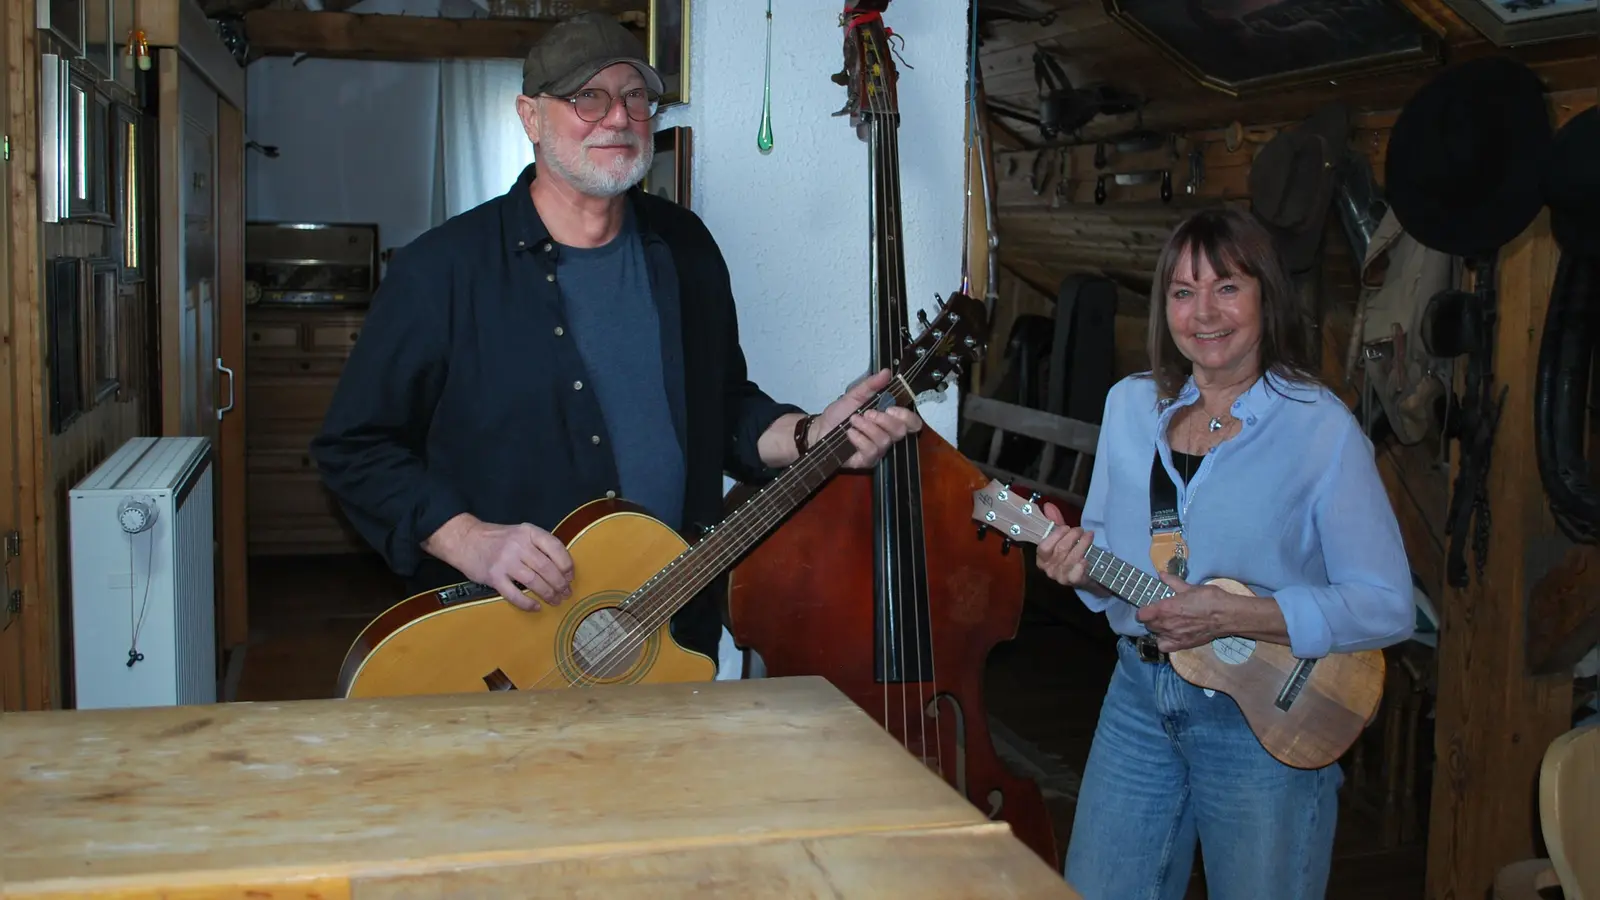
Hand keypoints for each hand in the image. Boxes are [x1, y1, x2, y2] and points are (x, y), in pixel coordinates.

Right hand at [452, 519, 574, 611]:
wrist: (465, 539)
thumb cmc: (497, 539)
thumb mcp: (520, 533)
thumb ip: (538, 546)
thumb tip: (562, 569)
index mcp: (528, 532)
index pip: (555, 547)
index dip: (567, 564)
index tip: (570, 576)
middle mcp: (518, 545)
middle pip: (546, 567)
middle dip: (560, 583)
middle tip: (566, 593)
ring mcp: (505, 561)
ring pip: (533, 581)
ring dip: (548, 594)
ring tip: (555, 600)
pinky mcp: (493, 576)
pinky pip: (514, 594)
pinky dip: (527, 603)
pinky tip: (536, 607)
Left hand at [813, 368, 922, 469]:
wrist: (820, 429)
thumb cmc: (839, 414)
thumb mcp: (855, 395)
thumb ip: (871, 384)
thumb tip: (886, 372)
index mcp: (888, 419)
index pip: (912, 423)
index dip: (907, 416)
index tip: (891, 408)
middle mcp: (886, 435)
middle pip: (901, 431)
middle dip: (884, 420)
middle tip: (867, 413)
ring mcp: (878, 449)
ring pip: (884, 440)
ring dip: (867, 427)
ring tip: (853, 420)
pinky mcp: (866, 460)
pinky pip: (871, 451)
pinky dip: (859, 439)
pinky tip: (850, 433)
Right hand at [1034, 502, 1092, 587]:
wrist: (1086, 574)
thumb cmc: (1071, 553)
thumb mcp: (1062, 537)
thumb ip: (1055, 522)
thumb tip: (1048, 506)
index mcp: (1042, 559)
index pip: (1043, 547)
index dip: (1056, 535)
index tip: (1067, 527)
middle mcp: (1049, 569)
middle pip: (1060, 549)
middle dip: (1073, 536)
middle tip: (1081, 530)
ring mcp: (1061, 577)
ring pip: (1071, 558)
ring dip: (1082, 544)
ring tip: (1089, 536)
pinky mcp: (1073, 582)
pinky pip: (1077, 572)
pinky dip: (1083, 563)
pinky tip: (1088, 557)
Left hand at [1137, 574, 1234, 651]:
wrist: (1226, 615)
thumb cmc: (1208, 598)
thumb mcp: (1189, 587)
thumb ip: (1173, 582)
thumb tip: (1161, 574)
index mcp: (1164, 608)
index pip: (1142, 614)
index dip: (1143, 611)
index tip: (1148, 607)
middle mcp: (1166, 624)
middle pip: (1148, 625)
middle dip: (1151, 619)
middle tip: (1159, 614)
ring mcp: (1173, 636)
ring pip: (1155, 635)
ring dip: (1157, 629)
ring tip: (1166, 624)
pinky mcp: (1182, 645)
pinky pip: (1164, 647)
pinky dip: (1164, 642)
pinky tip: (1169, 636)